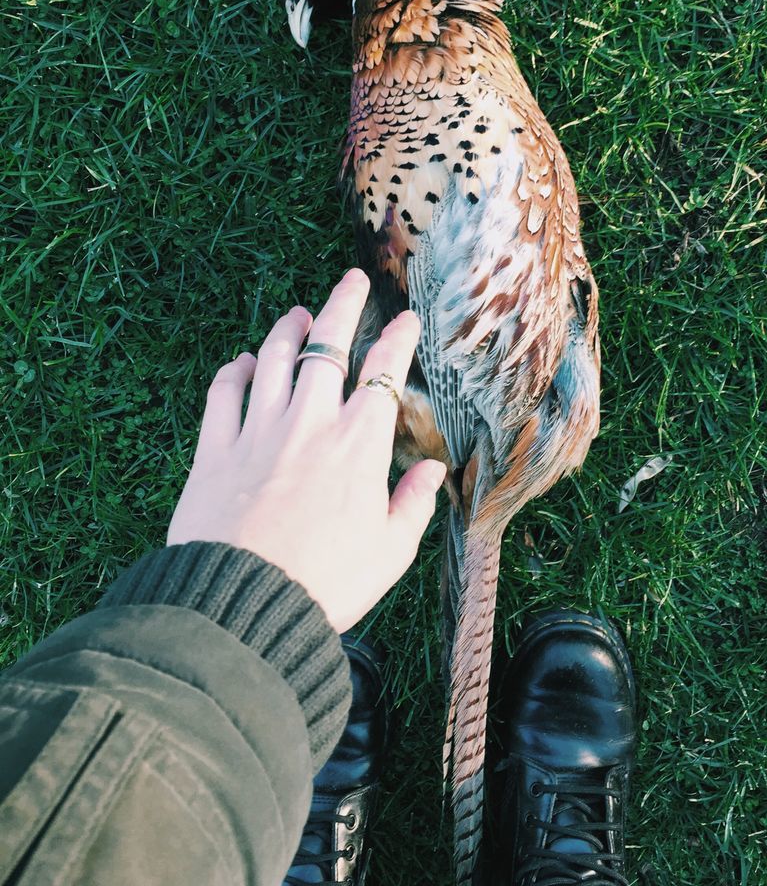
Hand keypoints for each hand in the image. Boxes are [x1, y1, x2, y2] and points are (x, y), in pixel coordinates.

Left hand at [167, 268, 445, 632]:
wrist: (242, 605)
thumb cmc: (325, 583)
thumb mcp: (389, 551)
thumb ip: (413, 503)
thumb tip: (433, 471)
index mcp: (358, 445)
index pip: (383, 372)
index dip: (398, 338)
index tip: (407, 319)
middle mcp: (309, 423)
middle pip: (327, 345)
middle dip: (343, 305)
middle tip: (352, 280)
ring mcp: (257, 430)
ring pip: (274, 357)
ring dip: (288, 328)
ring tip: (297, 313)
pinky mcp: (213, 449)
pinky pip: (223, 392)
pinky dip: (235, 370)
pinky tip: (244, 362)